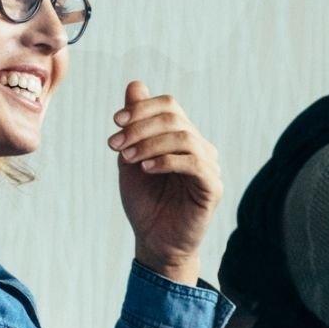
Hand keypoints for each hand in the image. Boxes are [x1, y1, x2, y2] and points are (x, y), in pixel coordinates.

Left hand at [108, 79, 222, 285]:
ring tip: (127, 159)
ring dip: (149, 143)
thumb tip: (135, 84)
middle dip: (140, 127)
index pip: (169, 106)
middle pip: (175, 118)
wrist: (155, 243)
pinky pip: (194, 163)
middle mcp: (200, 147)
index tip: (115, 122)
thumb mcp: (131, 158)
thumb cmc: (145, 203)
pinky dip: (166, 161)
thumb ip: (135, 125)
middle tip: (115, 144)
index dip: (142, 109)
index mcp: (182, 138)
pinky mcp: (212, 187)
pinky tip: (145, 168)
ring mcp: (209, 166)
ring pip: (184, 137)